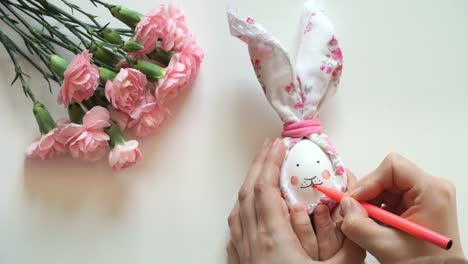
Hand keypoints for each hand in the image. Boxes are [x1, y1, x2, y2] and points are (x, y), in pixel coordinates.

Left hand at [226, 138, 364, 263]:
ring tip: (261, 170)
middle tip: (269, 147)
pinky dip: (241, 207)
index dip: (270, 163)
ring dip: (249, 184)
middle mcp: (252, 242)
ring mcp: (243, 253)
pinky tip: (248, 207)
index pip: (265, 189)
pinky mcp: (242, 263)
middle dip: (258, 165)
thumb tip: (350, 212)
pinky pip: (235, 227)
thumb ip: (348, 242)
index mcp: (273, 239)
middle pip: (248, 192)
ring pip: (238, 208)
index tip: (278, 144)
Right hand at [339, 153, 464, 263]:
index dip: (370, 181)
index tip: (356, 200)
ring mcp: (425, 195)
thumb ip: (359, 225)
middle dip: (369, 194)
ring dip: (371, 203)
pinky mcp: (418, 203)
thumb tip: (344, 205)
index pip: (393, 167)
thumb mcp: (386, 247)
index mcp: (432, 192)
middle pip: (387, 175)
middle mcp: (431, 188)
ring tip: (370, 225)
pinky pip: (390, 196)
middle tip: (357, 214)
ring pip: (386, 185)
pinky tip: (378, 226)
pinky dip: (378, 209)